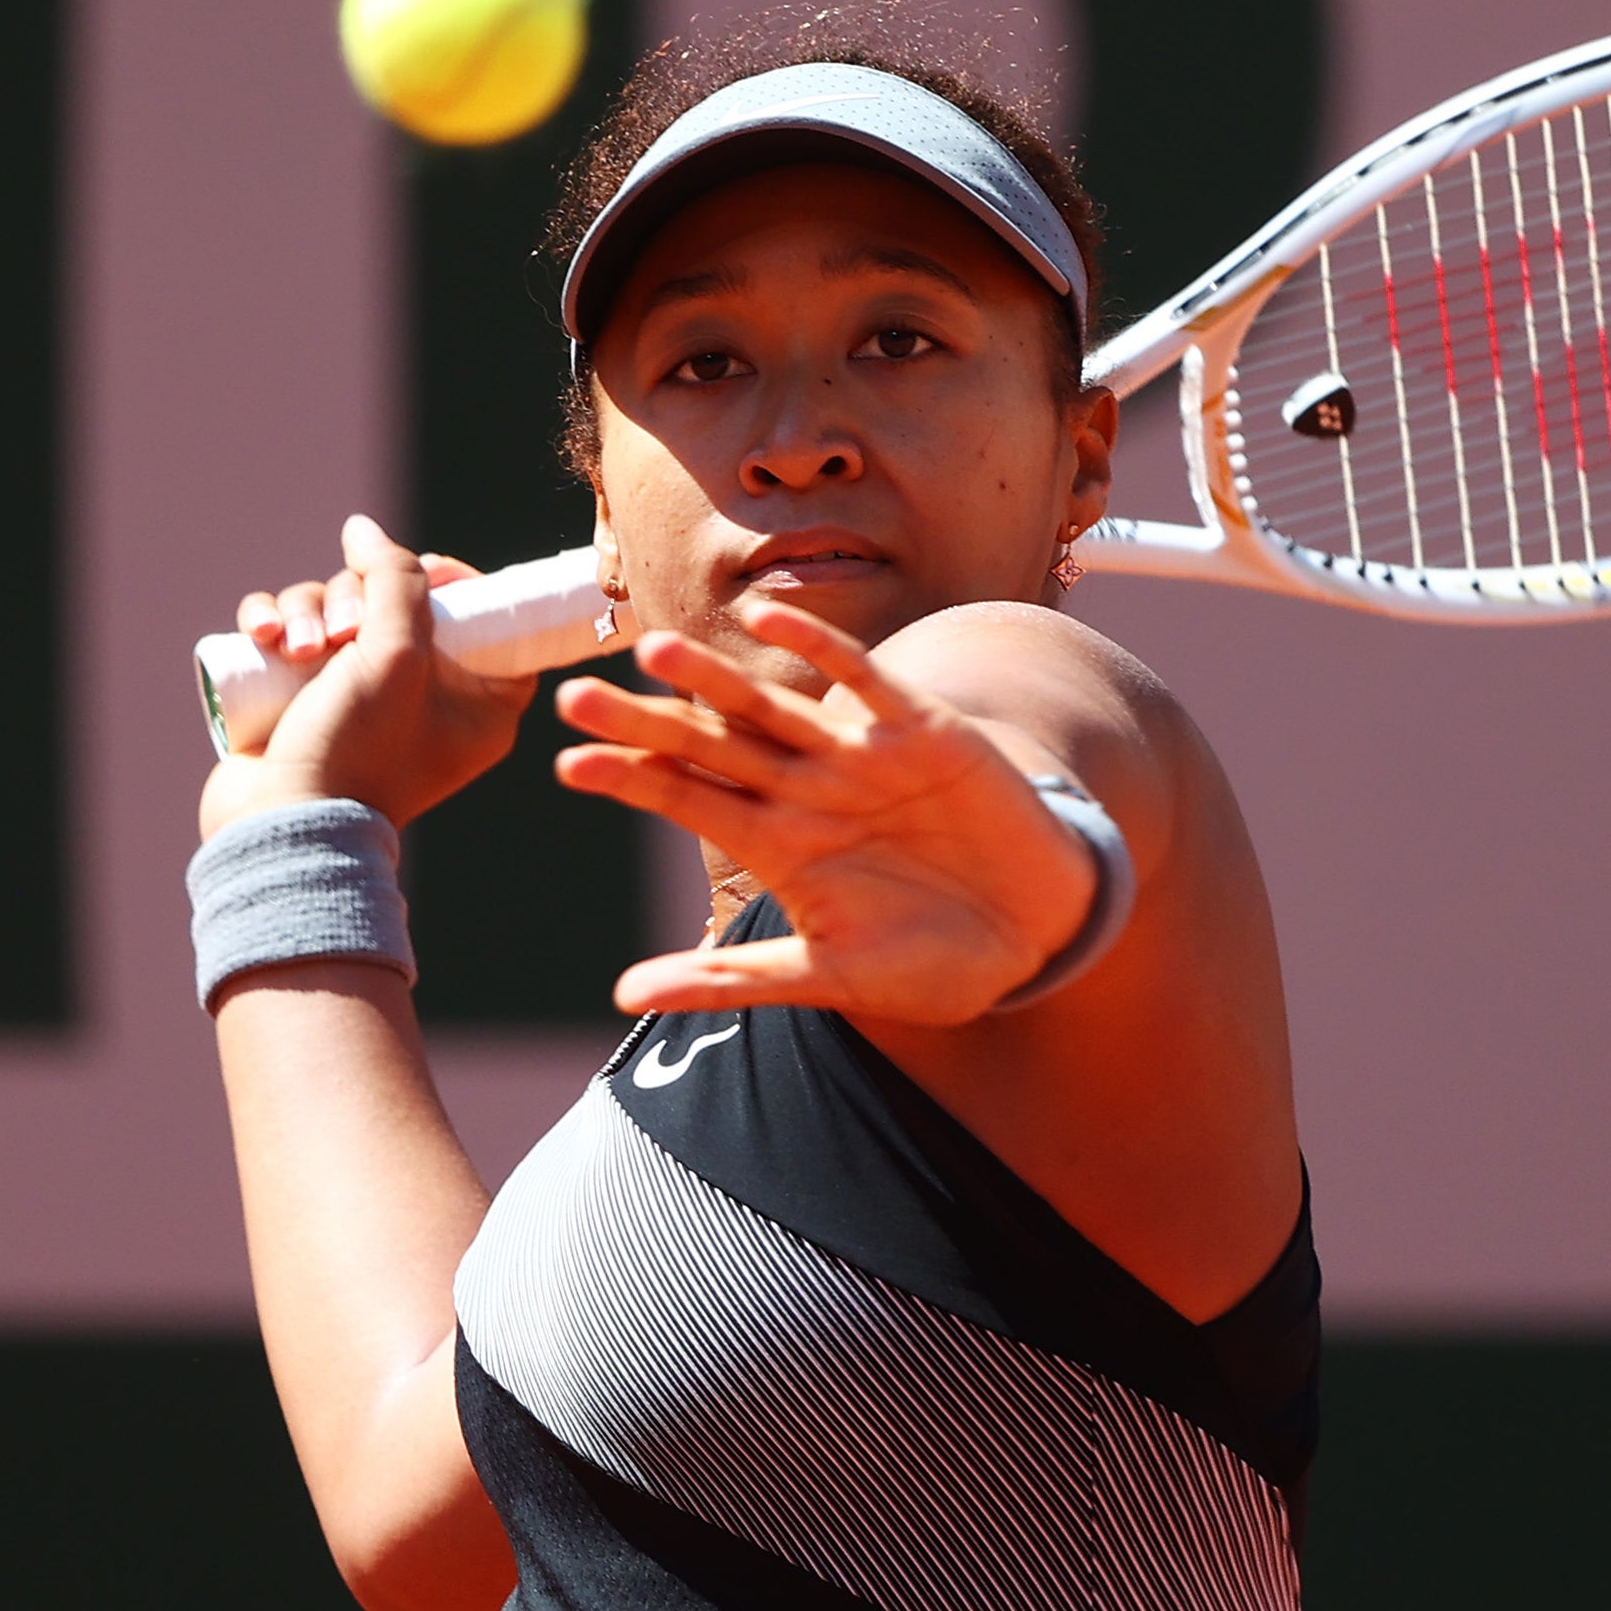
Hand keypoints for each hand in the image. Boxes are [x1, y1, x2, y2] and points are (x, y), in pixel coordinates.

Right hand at [200, 514, 534, 838]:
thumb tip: (363, 530)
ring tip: (294, 648)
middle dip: (356, 600)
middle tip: (341, 632)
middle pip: (398, 604)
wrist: (280, 827)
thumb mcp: (396, 654)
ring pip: (333, 610)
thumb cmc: (358, 750)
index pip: (489, 621)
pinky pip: (288, 630)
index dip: (457, 585)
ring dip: (305, 610)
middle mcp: (423, 699)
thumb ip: (395, 579)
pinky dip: (271, 623)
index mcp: (477, 702)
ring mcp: (357, 698)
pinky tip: (263, 637)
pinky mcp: (302, 697)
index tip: (422, 571)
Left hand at [551, 601, 1095, 1023]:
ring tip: (653, 650)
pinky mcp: (922, 732)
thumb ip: (732, 979)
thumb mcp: (829, 977)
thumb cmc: (934, 958)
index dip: (633, 780)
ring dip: (715, 680)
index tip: (568, 765)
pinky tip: (772, 614)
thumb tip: (624, 996)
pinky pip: (863, 680)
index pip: (691, 802)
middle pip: (713, 747)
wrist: (1041, 932)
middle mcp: (808, 792)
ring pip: (772, 708)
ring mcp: (860, 759)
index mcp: (781, 846)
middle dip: (647, 723)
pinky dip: (820, 647)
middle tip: (575, 697)